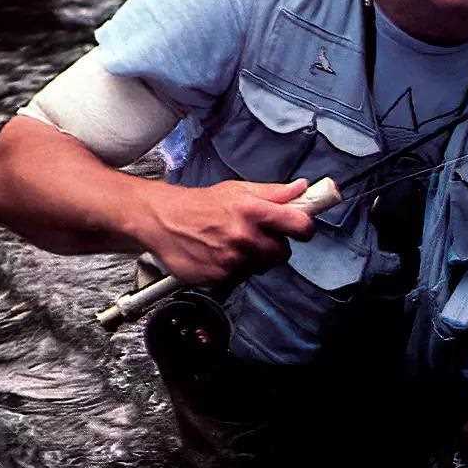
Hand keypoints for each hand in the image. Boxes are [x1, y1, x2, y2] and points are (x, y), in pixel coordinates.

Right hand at [136, 177, 315, 284]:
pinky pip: (241, 278)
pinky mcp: (219, 278)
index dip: (304, 228)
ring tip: (234, 244)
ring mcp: (232, 260)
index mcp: (253, 211)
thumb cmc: (202, 204)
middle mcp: (244, 237)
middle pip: (282, 253)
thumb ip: (275, 193)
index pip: (300, 225)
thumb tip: (302, 188)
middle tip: (257, 235)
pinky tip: (221, 255)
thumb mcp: (239, 190)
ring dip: (254, 259)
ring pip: (261, 267)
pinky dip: (235, 270)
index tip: (300, 228)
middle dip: (274, 245)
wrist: (163, 221)